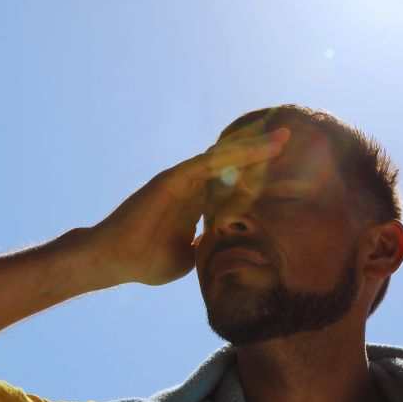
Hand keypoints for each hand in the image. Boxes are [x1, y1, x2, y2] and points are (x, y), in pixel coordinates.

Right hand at [85, 128, 291, 285]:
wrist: (114, 260)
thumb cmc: (145, 262)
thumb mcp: (188, 259)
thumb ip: (206, 250)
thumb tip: (225, 254)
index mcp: (195, 206)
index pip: (232, 187)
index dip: (256, 180)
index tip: (286, 175)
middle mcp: (190, 188)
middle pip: (232, 166)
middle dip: (260, 155)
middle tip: (289, 141)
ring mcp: (181, 181)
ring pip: (223, 159)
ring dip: (253, 149)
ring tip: (281, 139)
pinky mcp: (172, 179)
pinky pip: (206, 162)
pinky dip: (231, 154)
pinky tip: (256, 149)